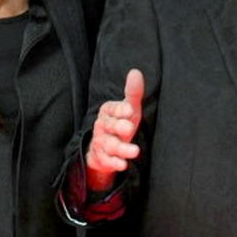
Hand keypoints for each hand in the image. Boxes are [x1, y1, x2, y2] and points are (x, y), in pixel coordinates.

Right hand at [86, 69, 143, 191]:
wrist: (105, 149)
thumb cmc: (120, 124)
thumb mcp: (129, 108)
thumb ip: (133, 92)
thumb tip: (135, 71)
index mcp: (108, 111)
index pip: (111, 109)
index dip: (120, 110)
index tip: (130, 111)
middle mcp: (101, 126)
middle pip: (109, 126)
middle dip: (119, 127)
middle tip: (129, 128)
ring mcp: (101, 143)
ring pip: (109, 144)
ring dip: (121, 148)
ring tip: (135, 151)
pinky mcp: (102, 158)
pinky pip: (107, 161)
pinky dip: (115, 163)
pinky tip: (123, 164)